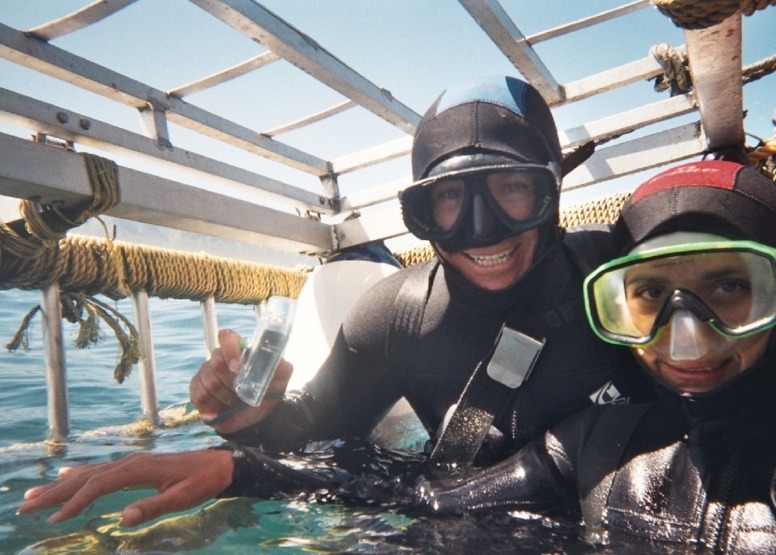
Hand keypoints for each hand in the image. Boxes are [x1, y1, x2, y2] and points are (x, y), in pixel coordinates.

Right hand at [17, 450, 233, 525]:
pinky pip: (101, 469)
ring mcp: (133, 461)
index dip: (74, 502)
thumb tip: (123, 519)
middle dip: (55, 491)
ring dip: (61, 484)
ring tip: (35, 494)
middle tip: (25, 505)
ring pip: (90, 472)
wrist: (220, 464)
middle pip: (85, 476)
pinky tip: (67, 475)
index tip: (53, 519)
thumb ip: (152, 507)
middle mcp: (131, 461)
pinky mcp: (136, 464)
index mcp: (138, 468)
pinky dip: (80, 474)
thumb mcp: (182, 498)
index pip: (97, 485)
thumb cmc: (203, 482)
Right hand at [189, 329, 292, 433]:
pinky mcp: (197, 389)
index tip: (237, 368)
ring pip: (207, 379)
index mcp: (239, 351)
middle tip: (240, 392)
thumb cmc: (265, 393)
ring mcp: (207, 372)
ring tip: (233, 401)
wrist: (252, 418)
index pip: (226, 336)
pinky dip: (210, 406)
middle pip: (216, 361)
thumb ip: (282, 369)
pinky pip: (197, 394)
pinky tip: (218, 411)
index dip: (229, 350)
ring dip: (223, 396)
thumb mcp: (279, 381)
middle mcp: (220, 358)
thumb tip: (280, 362)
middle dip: (230, 381)